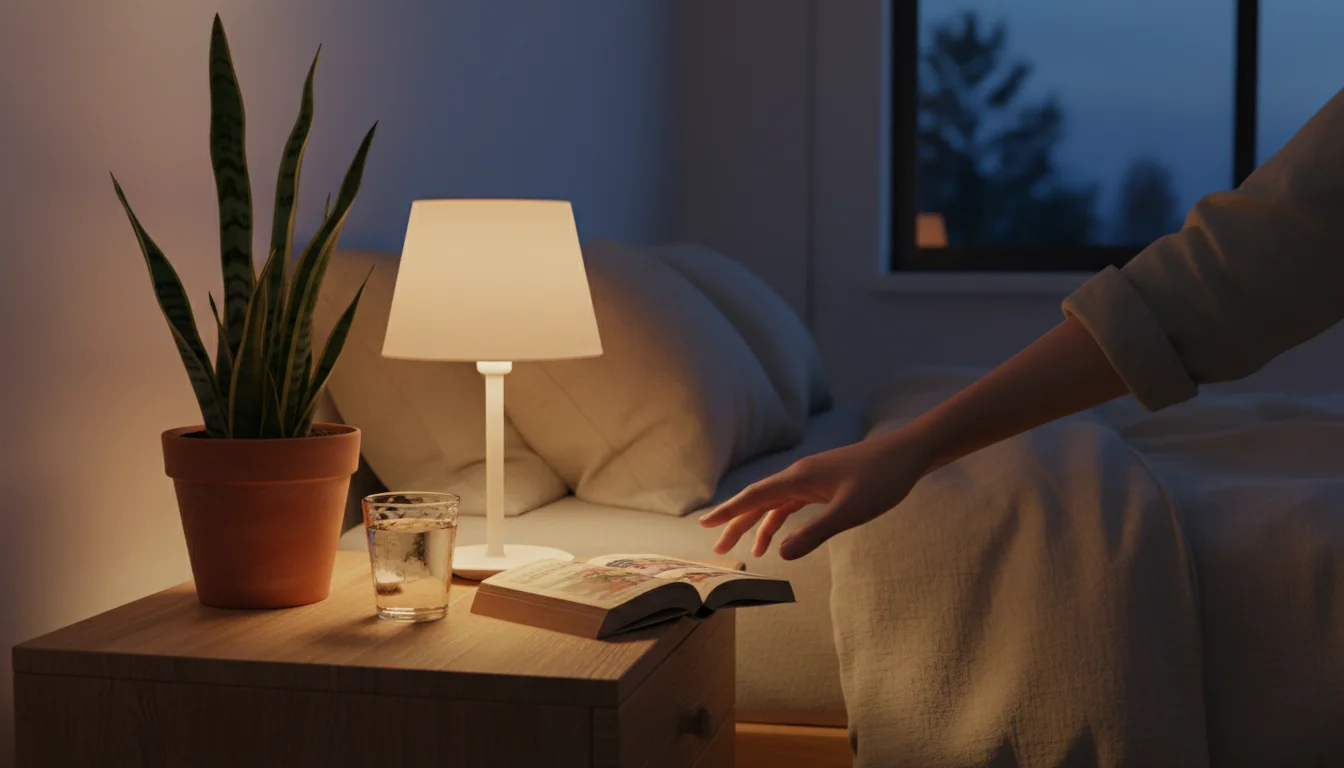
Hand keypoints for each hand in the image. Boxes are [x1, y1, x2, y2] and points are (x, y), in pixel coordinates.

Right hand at [699, 427, 932, 560]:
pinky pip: (792, 502)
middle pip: (759, 500)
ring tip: (748, 551)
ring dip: (759, 524)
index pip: (754, 497)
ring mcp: (812, 479)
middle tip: (718, 547)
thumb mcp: (850, 512)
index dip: (728, 512)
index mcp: (799, 478)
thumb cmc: (882, 480)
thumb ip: (815, 533)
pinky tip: (780, 535)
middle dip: (736, 523)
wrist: (908, 454)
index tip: (705, 525)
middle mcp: (800, 475)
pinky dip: (781, 519)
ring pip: (775, 503)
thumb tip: (781, 554)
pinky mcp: (824, 483)